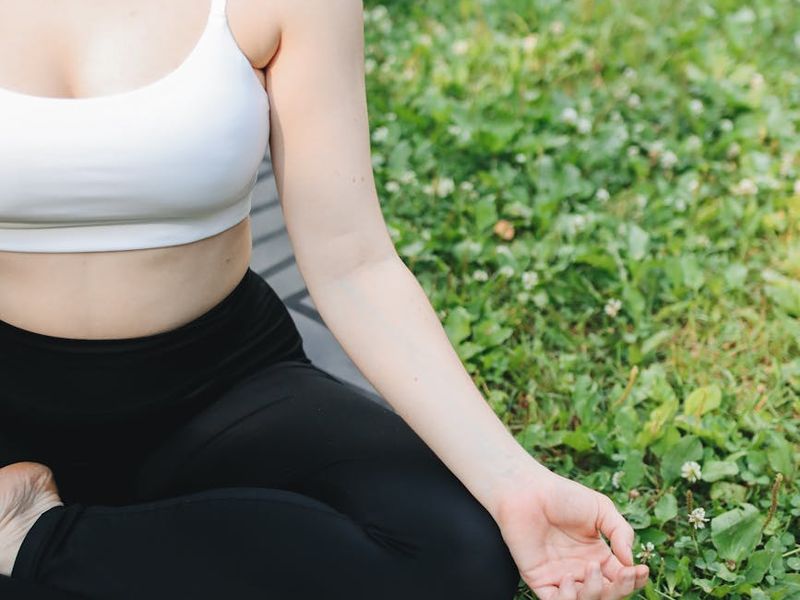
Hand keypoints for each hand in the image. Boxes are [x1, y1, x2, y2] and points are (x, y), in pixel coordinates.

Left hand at [494, 465, 649, 598]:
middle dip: (621, 590)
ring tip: (592, 569)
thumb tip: (631, 561)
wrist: (528, 491)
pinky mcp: (539, 580)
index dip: (634, 580)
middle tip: (624, 574)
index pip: (621, 579)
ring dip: (596, 594)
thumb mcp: (601, 509)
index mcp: (597, 556)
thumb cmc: (563, 496)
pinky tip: (570, 579)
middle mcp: (580, 570)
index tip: (641, 570)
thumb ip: (621, 533)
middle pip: (608, 595)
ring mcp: (560, 576)